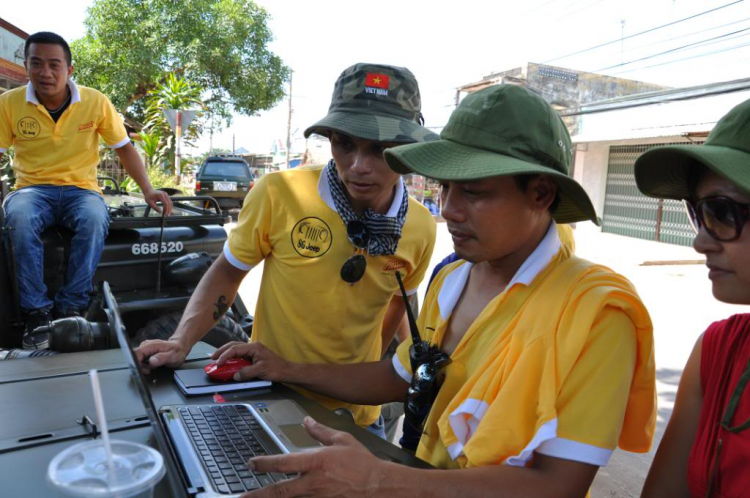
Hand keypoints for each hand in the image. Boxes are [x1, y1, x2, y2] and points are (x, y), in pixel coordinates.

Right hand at [135, 338, 188, 373]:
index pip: (136, 353)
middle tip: (151, 369)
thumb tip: (152, 361)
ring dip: (144, 366)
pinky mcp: (146, 352)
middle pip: (135, 357)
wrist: (180, 348)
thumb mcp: (173, 356)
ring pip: (137, 360)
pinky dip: (145, 365)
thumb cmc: (177, 351)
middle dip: (141, 366)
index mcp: (151, 345)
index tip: (144, 369)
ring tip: (154, 367)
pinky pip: (141, 360)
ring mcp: (145, 349)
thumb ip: (162, 358)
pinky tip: (152, 366)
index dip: (137, 363)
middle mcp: (146, 345)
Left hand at [143, 188, 172, 215]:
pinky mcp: (166, 196)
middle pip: (169, 203)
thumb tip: (161, 212)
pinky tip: (167, 210)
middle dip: (169, 210)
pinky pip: (169, 202)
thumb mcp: (150, 203)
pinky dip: (169, 206)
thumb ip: (155, 208)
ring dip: (170, 208)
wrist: (148, 191)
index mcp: (160, 195)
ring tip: (168, 214)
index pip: (165, 203)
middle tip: (167, 215)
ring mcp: (166, 194)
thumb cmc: (148, 197)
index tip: (164, 214)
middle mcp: (165, 194)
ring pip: (170, 202)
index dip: (166, 209)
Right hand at [211, 342, 291, 381]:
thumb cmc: (276, 369)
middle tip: (212, 358)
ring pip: (236, 349)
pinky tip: (228, 363)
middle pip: (233, 345)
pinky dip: (232, 358)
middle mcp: (253, 346)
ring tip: (218, 359)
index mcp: (254, 347)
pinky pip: (240, 355)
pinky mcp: (254, 356)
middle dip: (222, 351)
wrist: (286, 370)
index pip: (235, 349)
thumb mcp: (260, 371)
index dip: (225, 356)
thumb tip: (235, 375)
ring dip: (226, 354)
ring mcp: (253, 351)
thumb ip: (246, 372)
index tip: (218, 363)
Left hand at [242, 417, 390, 496]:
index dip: (264, 464)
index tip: (251, 463)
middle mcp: (313, 483)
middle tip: (242, 496)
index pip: (283, 463)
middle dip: (257, 495)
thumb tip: (306, 420)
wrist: (379, 485)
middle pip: (279, 491)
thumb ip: (320, 431)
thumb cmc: (362, 463)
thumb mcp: (342, 440)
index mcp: (316, 462)